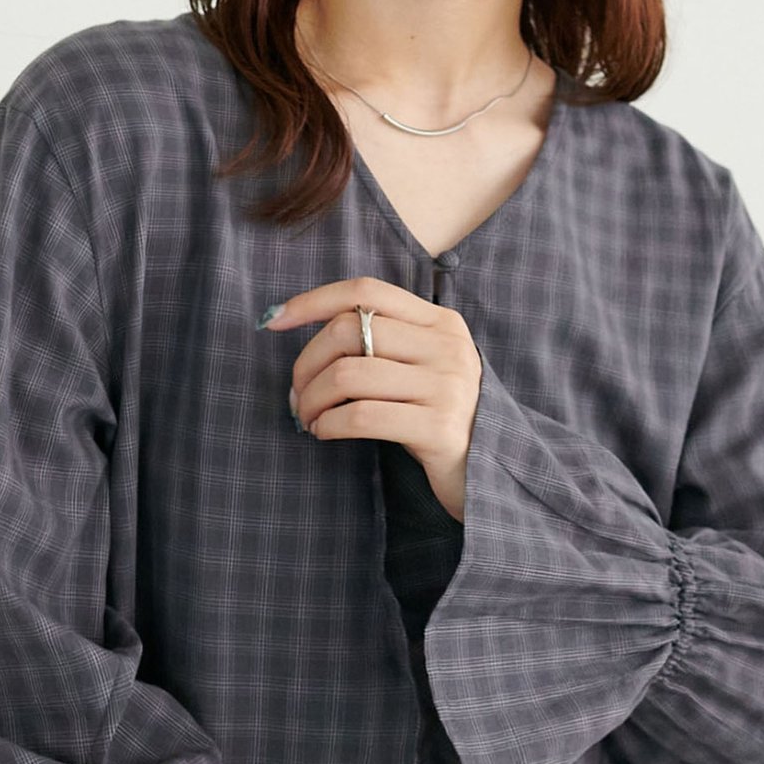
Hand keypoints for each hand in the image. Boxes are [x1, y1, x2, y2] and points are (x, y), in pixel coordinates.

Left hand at [266, 277, 481, 522]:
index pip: (366, 291)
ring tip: (308, 418)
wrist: (490, 471)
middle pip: (349, 330)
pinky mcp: (439, 428)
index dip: (313, 301)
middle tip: (297, 395)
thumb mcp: (423, 367)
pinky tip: (325, 432)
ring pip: (348, 373)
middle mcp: (447, 347)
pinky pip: (360, 416)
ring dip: (312, 399)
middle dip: (306, 363)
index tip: (274, 322)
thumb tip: (300, 327)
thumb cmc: (438, 415)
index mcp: (441, 322)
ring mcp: (447, 386)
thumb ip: (384, 341)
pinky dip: (328, 424)